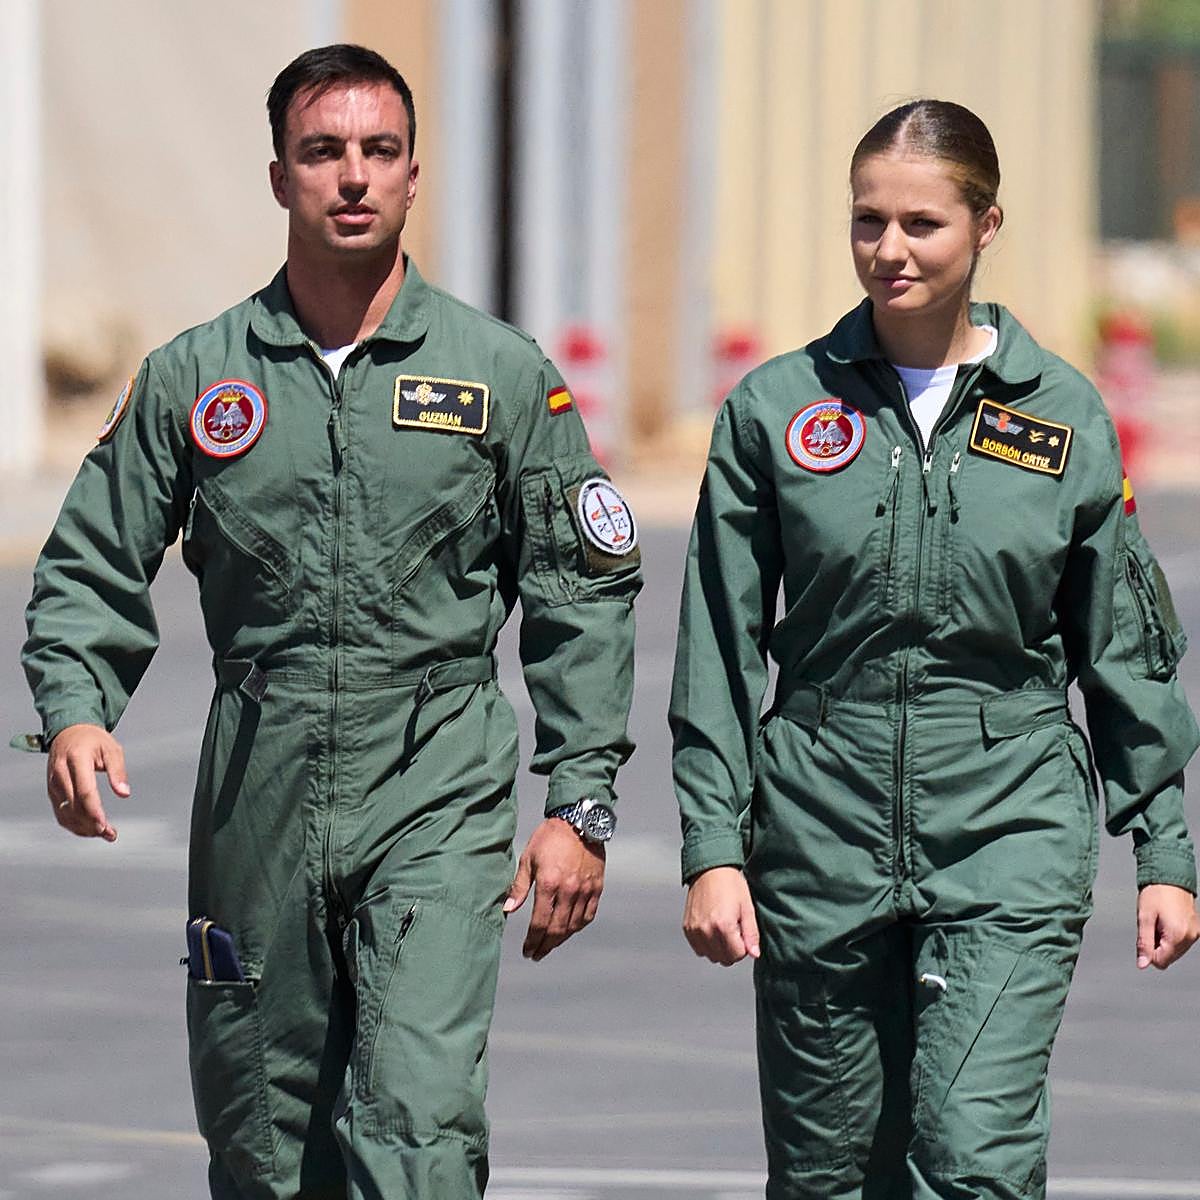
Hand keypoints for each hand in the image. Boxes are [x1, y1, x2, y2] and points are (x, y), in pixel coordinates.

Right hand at [46, 723, 127, 841]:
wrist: (69, 731)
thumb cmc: (93, 740)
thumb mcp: (112, 749)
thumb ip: (118, 771)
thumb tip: (124, 793)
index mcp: (76, 760)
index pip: (84, 791)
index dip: (94, 811)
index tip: (105, 825)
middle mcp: (60, 773)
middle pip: (74, 806)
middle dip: (91, 823)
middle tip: (110, 834)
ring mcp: (53, 783)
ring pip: (65, 813)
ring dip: (83, 828)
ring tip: (104, 834)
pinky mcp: (52, 791)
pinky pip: (60, 812)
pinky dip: (74, 824)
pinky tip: (89, 829)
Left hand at [503, 818, 604, 960]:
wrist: (579, 821)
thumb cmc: (549, 838)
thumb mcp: (528, 858)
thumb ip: (519, 886)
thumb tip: (507, 910)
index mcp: (549, 884)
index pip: (540, 923)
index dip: (532, 941)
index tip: (527, 950)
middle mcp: (569, 890)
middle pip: (557, 929)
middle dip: (545, 946)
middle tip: (536, 954)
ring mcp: (585, 890)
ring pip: (574, 925)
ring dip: (561, 939)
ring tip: (550, 945)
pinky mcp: (597, 887)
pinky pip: (589, 915)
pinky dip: (578, 926)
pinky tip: (570, 930)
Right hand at [683, 866, 759, 965]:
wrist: (709, 869)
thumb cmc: (731, 885)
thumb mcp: (747, 907)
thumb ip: (751, 933)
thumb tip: (754, 954)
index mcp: (723, 926)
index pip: (737, 955)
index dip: (744, 947)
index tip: (743, 933)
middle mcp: (706, 930)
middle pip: (723, 959)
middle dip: (732, 950)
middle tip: (734, 931)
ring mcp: (694, 930)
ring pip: (711, 956)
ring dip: (719, 948)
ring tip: (722, 929)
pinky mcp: (687, 928)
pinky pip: (699, 949)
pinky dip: (707, 944)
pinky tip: (712, 929)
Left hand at [1136, 884, 1199, 969]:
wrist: (1169, 877)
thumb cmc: (1156, 893)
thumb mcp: (1144, 918)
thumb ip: (1144, 943)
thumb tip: (1143, 964)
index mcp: (1178, 935)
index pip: (1161, 961)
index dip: (1148, 951)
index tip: (1145, 936)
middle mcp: (1190, 936)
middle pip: (1169, 957)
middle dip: (1156, 945)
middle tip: (1152, 925)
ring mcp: (1195, 933)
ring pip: (1175, 951)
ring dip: (1163, 940)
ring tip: (1159, 921)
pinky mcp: (1195, 928)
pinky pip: (1181, 942)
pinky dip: (1170, 935)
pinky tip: (1166, 921)